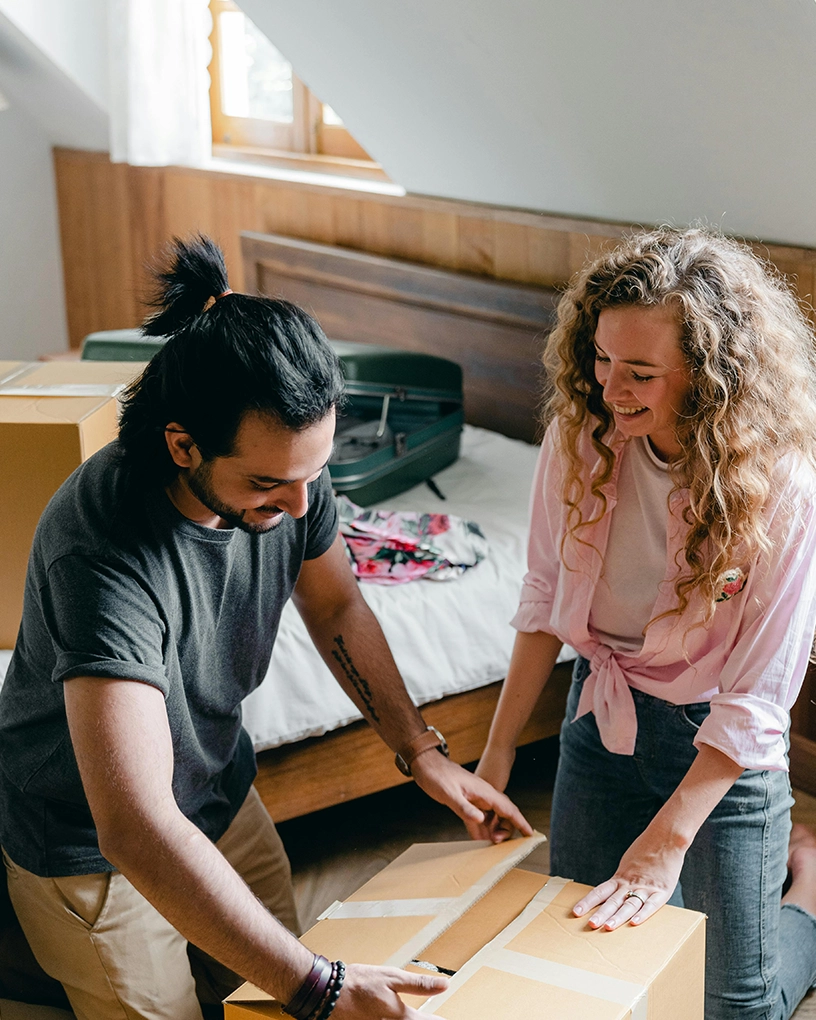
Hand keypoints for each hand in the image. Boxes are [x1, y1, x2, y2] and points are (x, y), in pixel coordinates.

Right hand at [334, 963, 446, 1017]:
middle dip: (423, 1019)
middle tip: (430, 1014)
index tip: (446, 1017)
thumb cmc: (360, 984)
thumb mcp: (393, 977)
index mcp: (401, 1017)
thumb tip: (445, 985)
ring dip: (410, 1019)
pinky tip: (395, 1015)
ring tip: (413, 1013)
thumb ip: (420, 984)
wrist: (330, 993)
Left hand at [410, 749, 532, 841]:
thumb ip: (465, 807)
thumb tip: (481, 820)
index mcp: (484, 792)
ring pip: (493, 817)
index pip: (508, 808)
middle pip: (504, 814)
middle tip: (497, 843)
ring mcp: (476, 798)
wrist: (427, 765)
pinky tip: (479, 839)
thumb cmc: (437, 775)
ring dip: (494, 830)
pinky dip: (482, 829)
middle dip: (506, 830)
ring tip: (490, 843)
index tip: (530, 834)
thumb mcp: (449, 794)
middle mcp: (484, 795)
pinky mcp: (468, 801)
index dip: (520, 822)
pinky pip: (480, 818)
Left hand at [572, 828, 686, 928]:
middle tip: (590, 924)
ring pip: (629, 905)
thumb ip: (621, 879)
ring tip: (608, 927)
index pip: (600, 891)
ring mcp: (646, 887)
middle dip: (601, 914)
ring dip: (618, 917)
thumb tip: (610, 892)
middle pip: (613, 901)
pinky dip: (643, 914)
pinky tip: (634, 923)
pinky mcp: (662, 891)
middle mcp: (630, 883)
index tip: (576, 912)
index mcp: (620, 877)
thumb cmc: (646, 850)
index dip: (588, 902)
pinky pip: (651, 905)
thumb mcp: (627, 864)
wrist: (665, 838)